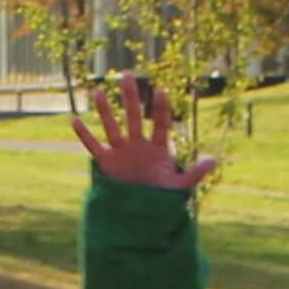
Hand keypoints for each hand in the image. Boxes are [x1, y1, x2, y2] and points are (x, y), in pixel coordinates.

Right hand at [73, 74, 216, 195]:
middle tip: (128, 76)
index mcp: (158, 149)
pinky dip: (84, 135)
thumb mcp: (179, 186)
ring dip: (105, 111)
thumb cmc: (161, 196)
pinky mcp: (106, 163)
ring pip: (112, 128)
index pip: (161, 125)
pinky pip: (93, 146)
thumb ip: (195, 173)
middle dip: (131, 98)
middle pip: (134, 118)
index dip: (161, 109)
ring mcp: (121, 153)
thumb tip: (213, 160)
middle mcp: (138, 145)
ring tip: (99, 90)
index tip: (161, 90)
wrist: (140, 212)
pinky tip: (75, 120)